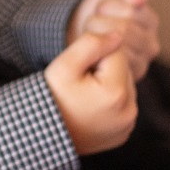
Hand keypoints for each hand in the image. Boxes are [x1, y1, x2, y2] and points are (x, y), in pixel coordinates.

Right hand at [45, 30, 137, 154]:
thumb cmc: (50, 97)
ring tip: (82, 96)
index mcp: (116, 93)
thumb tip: (118, 36)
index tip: (78, 71)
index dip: (94, 55)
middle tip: (78, 84)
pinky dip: (109, 102)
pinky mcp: (123, 132)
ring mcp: (127, 125)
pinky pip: (122, 105)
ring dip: (107, 84)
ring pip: (124, 86)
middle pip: (123, 70)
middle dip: (103, 69)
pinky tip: (89, 107)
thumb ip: (92, 43)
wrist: (41, 133)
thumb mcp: (65, 65)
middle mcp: (129, 112)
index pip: (117, 52)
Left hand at [68, 0, 159, 81]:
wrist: (81, 34)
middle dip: (100, 22)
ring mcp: (140, 64)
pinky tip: (94, 51)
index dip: (107, 7)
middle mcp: (151, 45)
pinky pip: (110, 65)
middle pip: (124, 30)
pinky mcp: (126, 79)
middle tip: (92, 23)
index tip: (100, 8)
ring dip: (96, 39)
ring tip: (93, 37)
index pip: (131, 11)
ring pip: (116, 48)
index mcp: (150, 21)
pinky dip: (97, 56)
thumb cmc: (100, 12)